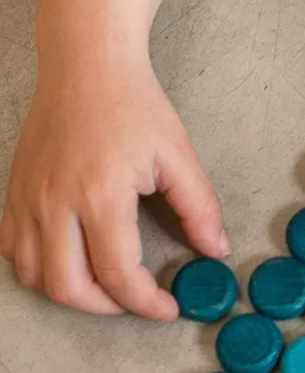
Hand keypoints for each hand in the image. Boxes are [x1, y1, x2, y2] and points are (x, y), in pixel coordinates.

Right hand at [1, 53, 228, 319]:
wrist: (85, 65)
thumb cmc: (133, 106)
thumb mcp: (179, 156)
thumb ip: (200, 209)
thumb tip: (216, 251)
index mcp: (99, 194)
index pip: (117, 274)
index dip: (146, 303)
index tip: (168, 307)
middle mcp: (54, 200)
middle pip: (68, 287)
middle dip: (108, 308)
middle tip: (136, 300)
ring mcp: (28, 197)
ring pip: (33, 275)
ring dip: (71, 292)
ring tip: (105, 284)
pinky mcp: (13, 192)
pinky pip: (11, 249)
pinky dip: (38, 267)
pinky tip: (69, 259)